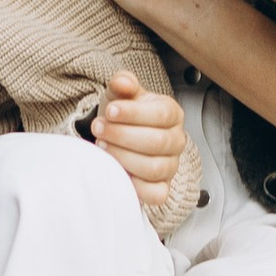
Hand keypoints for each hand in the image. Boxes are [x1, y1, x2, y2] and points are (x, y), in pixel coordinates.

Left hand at [91, 74, 186, 228]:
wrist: (117, 134)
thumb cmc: (122, 113)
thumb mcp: (120, 94)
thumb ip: (122, 84)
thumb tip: (122, 82)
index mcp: (172, 113)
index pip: (161, 114)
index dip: (134, 114)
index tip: (110, 111)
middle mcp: (176, 140)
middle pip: (157, 142)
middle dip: (123, 136)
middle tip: (98, 129)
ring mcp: (171, 166)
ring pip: (154, 168)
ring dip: (123, 157)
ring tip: (102, 146)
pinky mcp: (161, 188)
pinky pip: (155, 194)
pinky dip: (135, 185)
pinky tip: (116, 170)